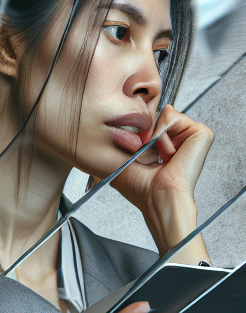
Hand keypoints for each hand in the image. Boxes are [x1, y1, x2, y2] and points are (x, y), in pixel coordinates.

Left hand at [108, 105, 213, 260]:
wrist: (158, 198)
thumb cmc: (141, 187)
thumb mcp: (124, 158)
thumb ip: (123, 137)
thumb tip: (112, 123)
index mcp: (165, 145)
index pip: (147, 122)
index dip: (136, 132)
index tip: (136, 152)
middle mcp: (179, 138)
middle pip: (153, 116)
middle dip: (144, 134)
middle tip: (148, 157)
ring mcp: (191, 134)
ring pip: (161, 114)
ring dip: (153, 137)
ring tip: (161, 158)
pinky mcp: (201, 132)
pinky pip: (171, 116)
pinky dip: (162, 134)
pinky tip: (169, 155)